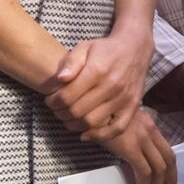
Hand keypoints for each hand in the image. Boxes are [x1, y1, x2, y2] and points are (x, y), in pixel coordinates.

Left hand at [43, 29, 153, 143]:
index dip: (53, 102)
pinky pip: (116, 129)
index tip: (49, 100)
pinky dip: (99, 136)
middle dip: (61, 113)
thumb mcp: (85, 47)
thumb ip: (71, 62)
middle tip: (56, 110)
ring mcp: (123, 98)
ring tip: (68, 119)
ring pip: (93, 122)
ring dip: (74, 125)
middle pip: (78, 111)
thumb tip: (60, 79)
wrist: (134, 49)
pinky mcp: (132, 106)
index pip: (67, 96)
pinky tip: (85, 134)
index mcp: (97, 70)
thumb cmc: (105, 49)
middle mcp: (112, 86)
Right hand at [99, 108, 177, 183]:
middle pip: (169, 160)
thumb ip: (132, 136)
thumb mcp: (123, 123)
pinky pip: (143, 171)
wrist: (89, 108)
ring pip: (159, 168)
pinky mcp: (130, 147)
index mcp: (150, 125)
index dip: (171, 169)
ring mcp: (141, 139)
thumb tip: (135, 157)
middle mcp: (150, 131)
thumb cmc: (101, 117)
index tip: (169, 182)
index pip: (167, 150)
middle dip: (170, 180)